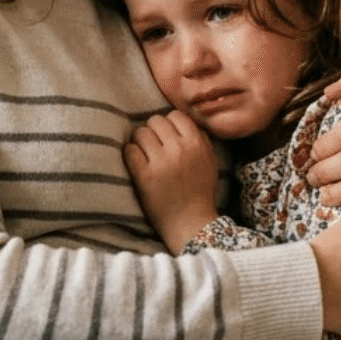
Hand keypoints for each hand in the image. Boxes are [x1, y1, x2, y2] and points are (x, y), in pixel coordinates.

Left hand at [124, 110, 222, 253]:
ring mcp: (161, 163)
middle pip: (155, 121)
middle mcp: (179, 150)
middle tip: (154, 147)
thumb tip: (181, 119)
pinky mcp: (144, 177)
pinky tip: (137, 164)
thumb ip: (200, 138)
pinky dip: (130, 155)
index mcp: (196, 144)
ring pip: (140, 133)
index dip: (168, 125)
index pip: (174, 115)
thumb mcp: (210, 161)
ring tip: (145, 156)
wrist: (191, 224)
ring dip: (140, 143)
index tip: (166, 138)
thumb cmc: (200, 192)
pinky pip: (129, 150)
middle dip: (153, 132)